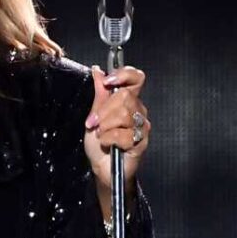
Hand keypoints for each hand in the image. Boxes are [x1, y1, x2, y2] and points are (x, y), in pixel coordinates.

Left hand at [84, 65, 150, 192]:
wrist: (101, 167)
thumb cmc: (99, 142)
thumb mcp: (95, 114)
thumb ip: (99, 93)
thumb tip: (98, 70)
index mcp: (128, 100)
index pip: (136, 78)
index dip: (124, 75)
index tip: (108, 81)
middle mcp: (138, 110)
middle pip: (124, 97)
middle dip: (104, 111)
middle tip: (94, 123)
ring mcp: (142, 126)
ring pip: (123, 114)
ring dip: (105, 126)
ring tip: (101, 135)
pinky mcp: (141, 142)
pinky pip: (123, 134)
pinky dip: (109, 139)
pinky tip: (108, 144)